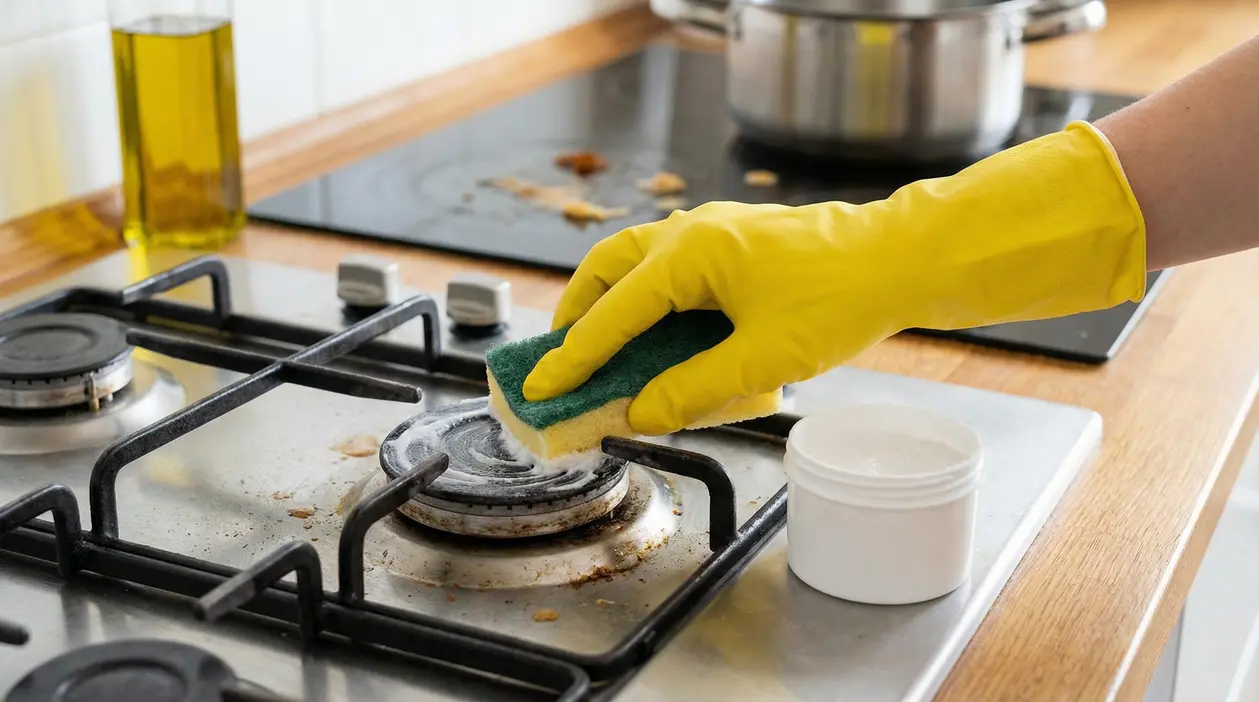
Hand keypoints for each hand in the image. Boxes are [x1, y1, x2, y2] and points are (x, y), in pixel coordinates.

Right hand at [523, 122, 1146, 434]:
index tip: (541, 385)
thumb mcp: (762, 358)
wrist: (899, 259)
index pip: (613, 313)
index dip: (574, 357)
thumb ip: (693, 389)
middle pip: (609, 268)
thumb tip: (641, 412)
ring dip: (610, 300)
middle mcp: (692, 232)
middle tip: (558, 356)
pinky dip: (646, 295)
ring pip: (637, 260)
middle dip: (578, 313)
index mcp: (690, 254)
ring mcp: (714, 231)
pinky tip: (653, 329)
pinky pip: (669, 265)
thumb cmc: (840, 299)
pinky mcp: (734, 241)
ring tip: (595, 344)